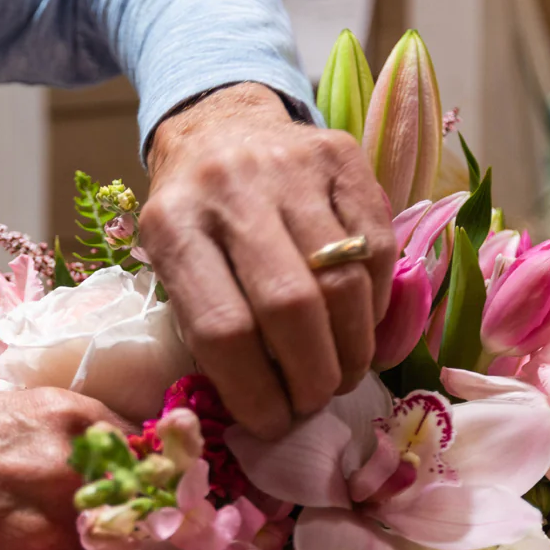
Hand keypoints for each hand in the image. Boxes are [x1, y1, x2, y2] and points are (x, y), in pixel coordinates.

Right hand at [0, 389, 127, 549]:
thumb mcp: (2, 408)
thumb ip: (58, 434)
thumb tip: (98, 460)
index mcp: (72, 416)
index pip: (147, 455)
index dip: (141, 478)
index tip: (136, 492)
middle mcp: (75, 469)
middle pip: (134, 509)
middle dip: (120, 522)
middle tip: (100, 529)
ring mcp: (53, 525)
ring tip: (45, 548)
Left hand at [144, 83, 395, 439]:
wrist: (219, 125)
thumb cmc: (194, 217)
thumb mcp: (172, 265)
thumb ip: (205, 323)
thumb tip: (262, 409)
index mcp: (172, 225)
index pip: (221, 329)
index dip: (255, 392)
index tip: (272, 423)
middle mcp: (230, 188)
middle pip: (289, 307)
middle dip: (311, 377)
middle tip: (314, 403)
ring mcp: (290, 167)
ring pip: (341, 282)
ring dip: (350, 350)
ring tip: (341, 375)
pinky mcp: (342, 156)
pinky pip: (376, 248)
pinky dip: (374, 303)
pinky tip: (359, 325)